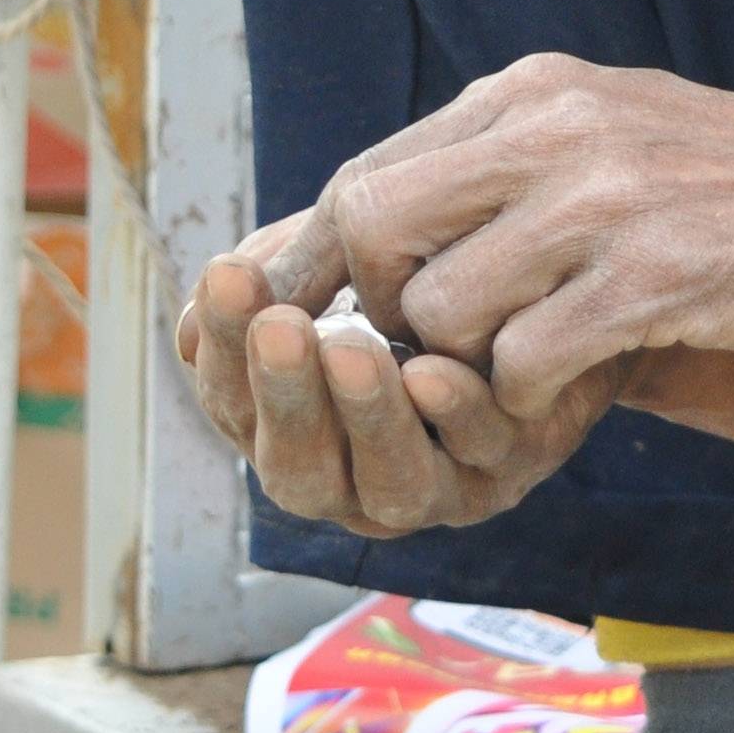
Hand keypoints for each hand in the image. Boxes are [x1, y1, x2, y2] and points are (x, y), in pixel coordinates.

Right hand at [175, 243, 628, 536]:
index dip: (223, 348)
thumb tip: (192, 316)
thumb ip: (279, 277)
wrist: (542, 265)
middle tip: (280, 326)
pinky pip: (481, 451)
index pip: (237, 404)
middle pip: (300, 471)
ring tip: (351, 348)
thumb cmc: (421, 261)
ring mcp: (437, 483)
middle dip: (285, 397)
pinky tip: (434, 369)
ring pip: (390, 482)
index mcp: (293, 425)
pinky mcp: (513, 465)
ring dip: (365, 416)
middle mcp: (355, 475)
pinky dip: (454, 415)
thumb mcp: (343, 250)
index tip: (228, 275)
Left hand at [252, 55, 733, 420]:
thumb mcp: (613, 131)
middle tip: (434, 352)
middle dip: (381, 311)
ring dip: (466, 363)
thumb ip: (504, 162)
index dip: (323, 262)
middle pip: (375, 227)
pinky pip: (526, 362)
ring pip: (441, 308)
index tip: (320, 323)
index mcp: (535, 92)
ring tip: (526, 364)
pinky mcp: (655, 277)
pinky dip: (534, 397)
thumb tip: (374, 219)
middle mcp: (556, 128)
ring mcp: (605, 200)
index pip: (366, 173)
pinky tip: (578, 384)